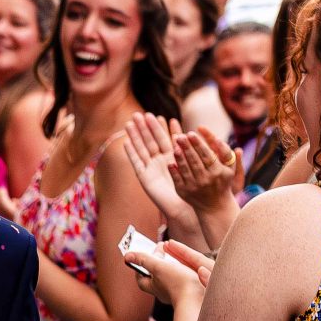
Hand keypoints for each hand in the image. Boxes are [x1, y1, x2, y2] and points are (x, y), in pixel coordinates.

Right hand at [118, 114, 201, 244]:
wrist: (185, 207)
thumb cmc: (193, 189)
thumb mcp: (195, 166)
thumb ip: (191, 150)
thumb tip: (191, 132)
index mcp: (172, 157)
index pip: (165, 138)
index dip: (161, 127)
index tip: (158, 116)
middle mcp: (160, 161)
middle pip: (150, 140)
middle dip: (145, 127)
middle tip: (140, 113)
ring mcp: (150, 168)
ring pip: (142, 148)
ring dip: (135, 136)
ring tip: (130, 122)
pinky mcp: (144, 178)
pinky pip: (136, 163)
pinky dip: (131, 152)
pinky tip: (126, 142)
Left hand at [119, 235, 212, 306]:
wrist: (197, 299)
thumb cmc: (177, 283)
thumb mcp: (158, 267)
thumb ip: (143, 260)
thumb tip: (127, 256)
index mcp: (152, 287)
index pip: (140, 277)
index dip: (140, 266)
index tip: (144, 255)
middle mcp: (161, 292)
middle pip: (154, 276)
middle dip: (157, 263)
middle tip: (162, 251)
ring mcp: (174, 293)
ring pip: (168, 278)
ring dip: (170, 266)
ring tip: (175, 256)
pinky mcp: (187, 292)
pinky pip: (180, 280)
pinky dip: (181, 272)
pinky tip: (188, 266)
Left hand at [173, 127, 240, 220]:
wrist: (215, 206)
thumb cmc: (223, 182)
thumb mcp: (230, 169)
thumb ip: (226, 153)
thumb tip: (218, 139)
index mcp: (217, 171)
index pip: (206, 154)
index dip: (198, 144)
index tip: (191, 133)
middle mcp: (206, 179)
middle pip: (194, 160)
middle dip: (187, 147)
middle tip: (180, 136)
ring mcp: (194, 186)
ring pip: (185, 169)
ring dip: (179, 157)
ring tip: (175, 146)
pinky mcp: (184, 192)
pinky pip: (177, 180)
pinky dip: (173, 171)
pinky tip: (170, 162)